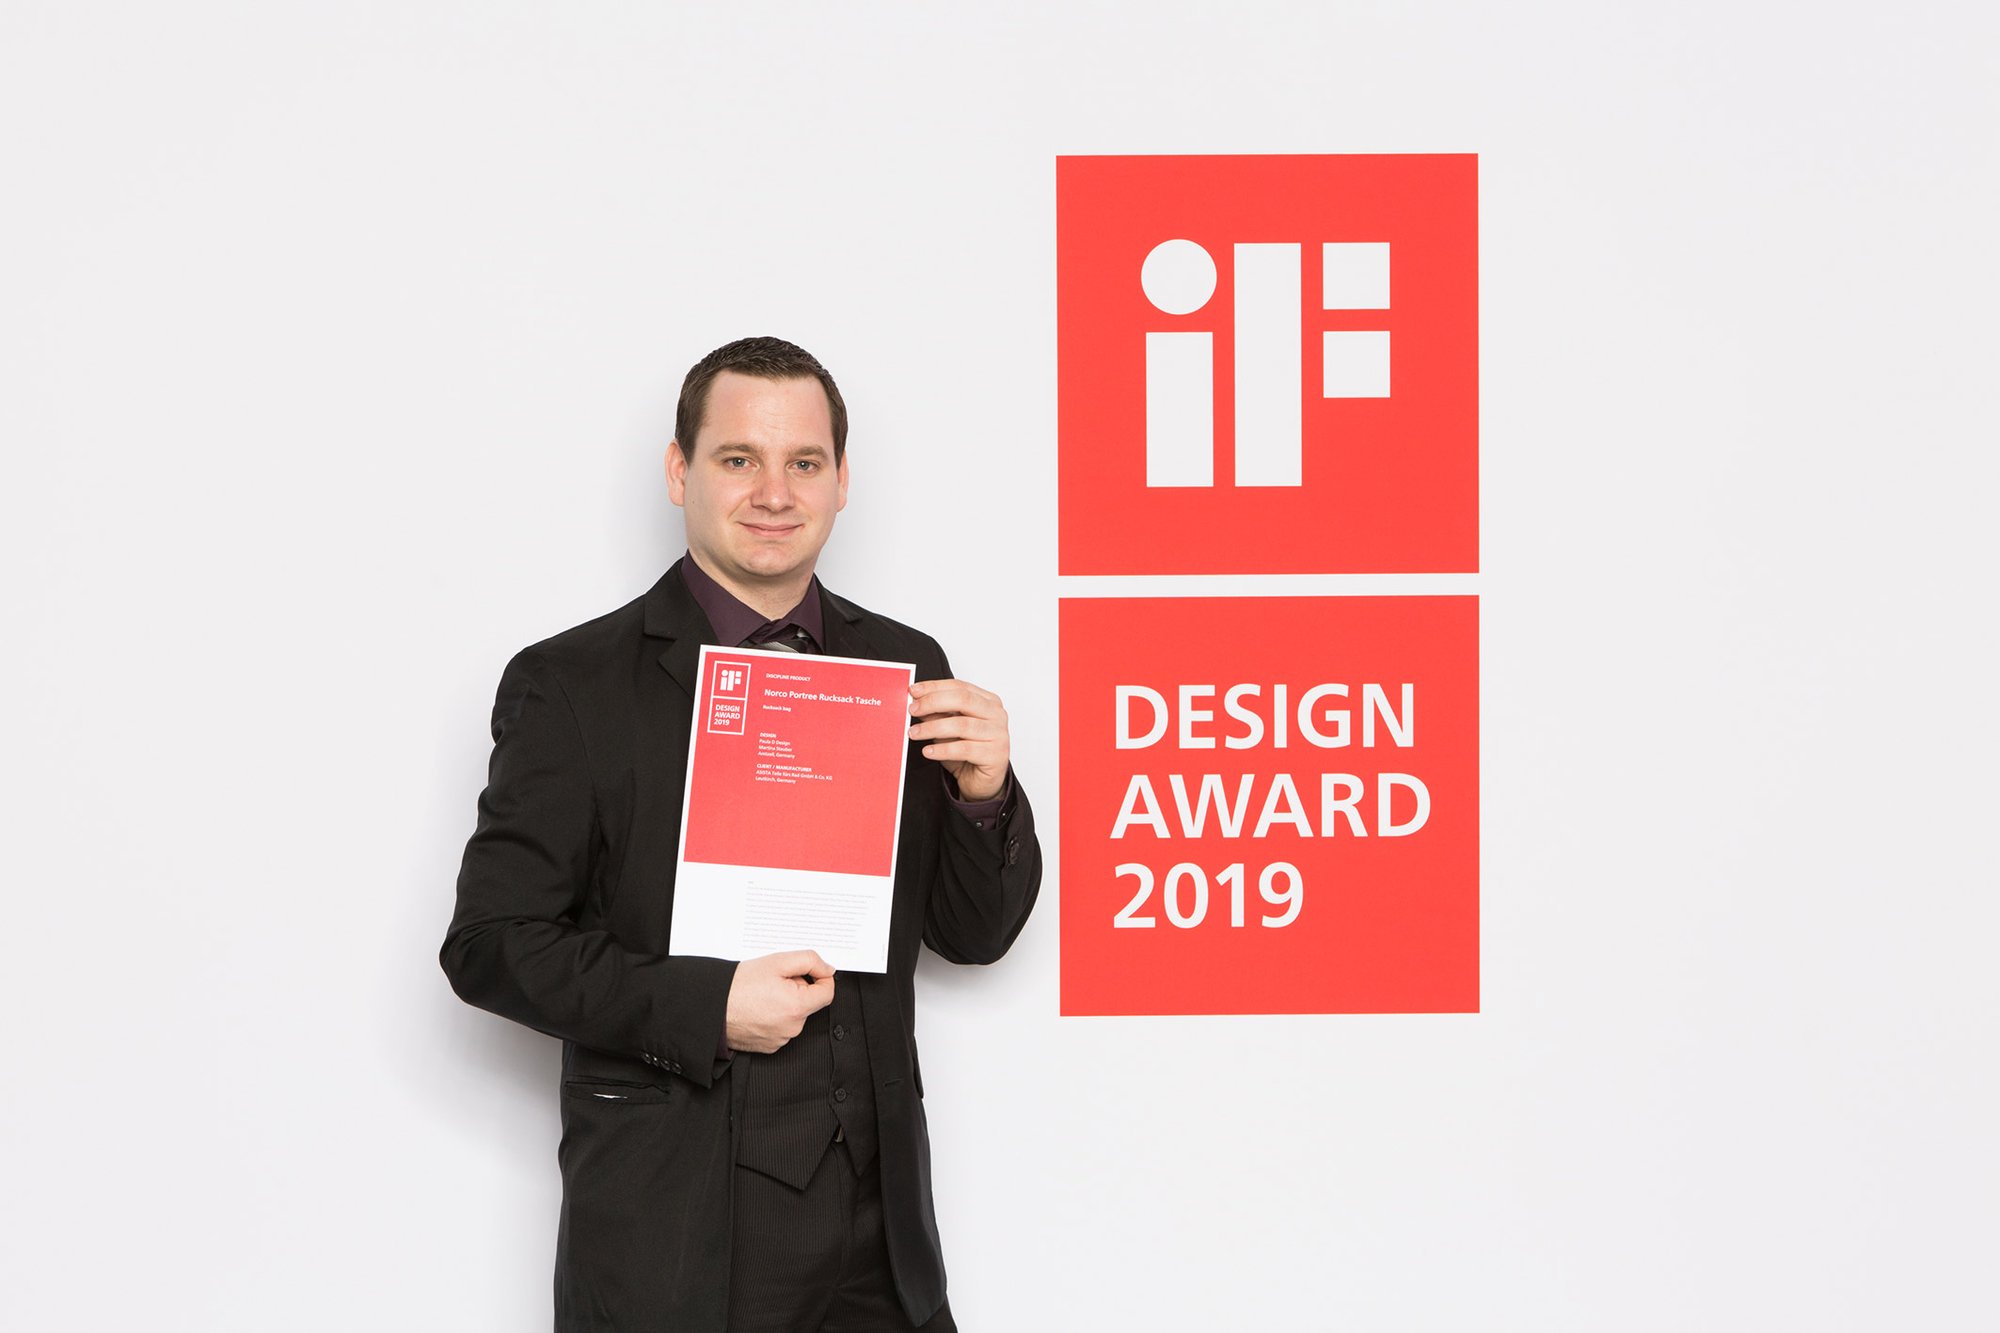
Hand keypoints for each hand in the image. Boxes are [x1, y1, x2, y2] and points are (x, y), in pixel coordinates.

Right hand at [724, 950, 835, 1053]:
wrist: (711, 1008)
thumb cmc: (738, 986)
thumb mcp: (777, 961)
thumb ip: (809, 960)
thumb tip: (827, 969)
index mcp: (797, 1007)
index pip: (828, 993)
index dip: (820, 977)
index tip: (809, 971)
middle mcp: (792, 1028)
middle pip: (809, 1003)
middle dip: (797, 989)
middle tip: (774, 981)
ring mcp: (781, 1040)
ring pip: (795, 1015)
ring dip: (785, 1003)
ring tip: (762, 995)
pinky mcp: (770, 1046)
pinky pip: (782, 1028)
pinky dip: (775, 1017)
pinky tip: (758, 1008)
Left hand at [908, 678, 1010, 801]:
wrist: (982, 781)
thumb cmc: (968, 751)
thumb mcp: (949, 729)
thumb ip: (937, 714)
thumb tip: (917, 702)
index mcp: (988, 702)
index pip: (960, 686)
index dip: (934, 687)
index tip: (914, 691)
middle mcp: (996, 715)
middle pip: (963, 699)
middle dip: (933, 702)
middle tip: (913, 709)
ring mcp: (998, 734)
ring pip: (962, 725)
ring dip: (933, 728)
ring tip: (915, 733)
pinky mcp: (995, 755)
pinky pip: (964, 749)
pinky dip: (942, 749)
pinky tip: (928, 751)